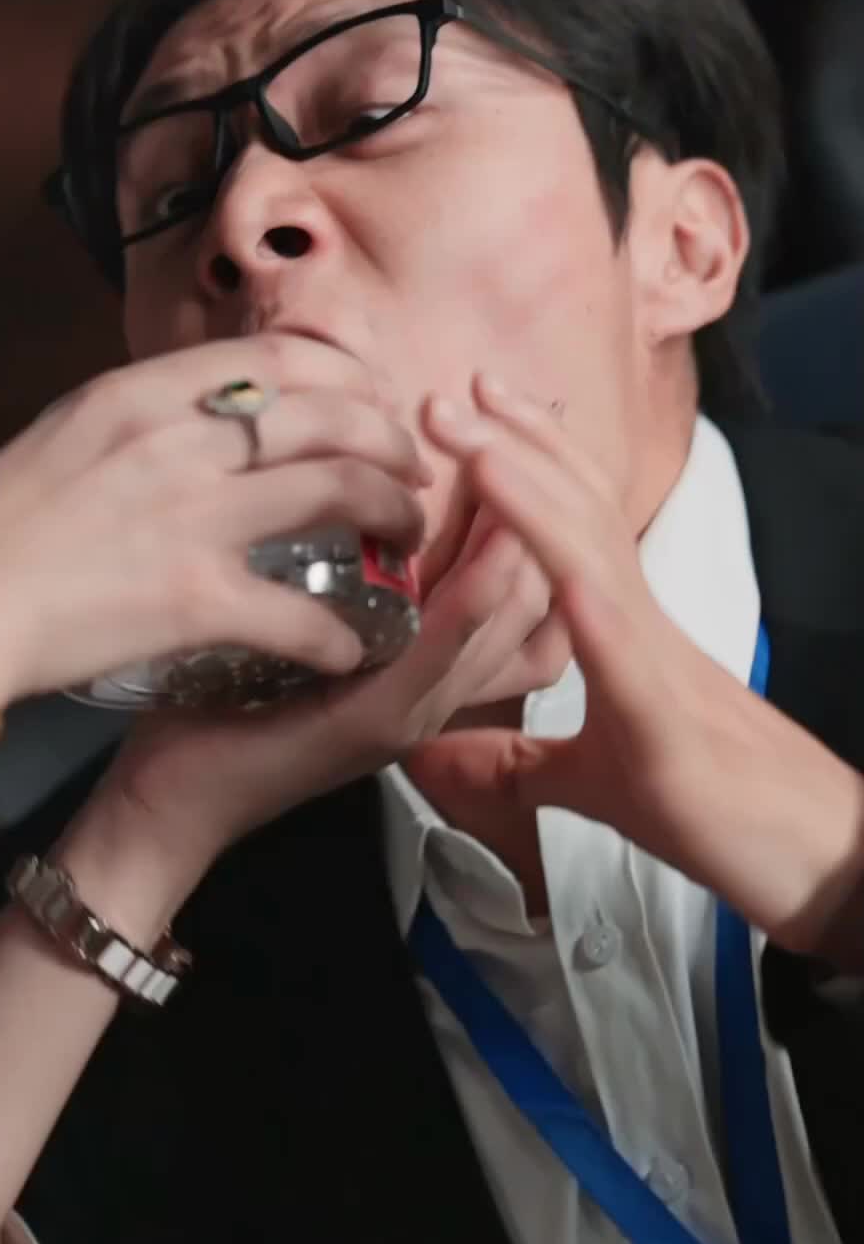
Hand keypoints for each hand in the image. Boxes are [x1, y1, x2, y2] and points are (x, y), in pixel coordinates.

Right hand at [0, 334, 427, 708]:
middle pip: (334, 415)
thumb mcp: (71, 428)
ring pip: (341, 489)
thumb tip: (213, 406)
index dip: (351, 379)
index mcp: (149, 391)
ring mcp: (196, 516)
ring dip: (395, 512)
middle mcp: (184, 439)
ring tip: (409, 535)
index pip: (285, 358)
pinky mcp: (197, 599)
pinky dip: (345, 633)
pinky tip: (359, 645)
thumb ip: (149, 412)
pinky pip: (304, 614)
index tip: (372, 403)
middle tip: (413, 470)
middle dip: (393, 441)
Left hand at [60, 410, 571, 909]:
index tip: (526, 434)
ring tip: (533, 466)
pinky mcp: (381, 724)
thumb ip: (338, 559)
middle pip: (530, 594)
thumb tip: (342, 465)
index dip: (534, 511)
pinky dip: (477, 604)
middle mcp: (437, 685)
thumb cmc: (220, 699)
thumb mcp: (295, 611)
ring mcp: (414, 708)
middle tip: (540, 431)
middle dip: (544, 514)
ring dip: (523, 544)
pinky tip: (496, 554)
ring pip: (505, 621)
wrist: (171, 798)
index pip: (515, 581)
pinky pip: (445, 657)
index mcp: (426, 659)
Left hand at [424, 377, 863, 957]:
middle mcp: (641, 626)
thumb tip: (431, 758)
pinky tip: (552, 567)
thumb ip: (514, 763)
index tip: (473, 409)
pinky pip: (625, 654)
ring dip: (533, 493)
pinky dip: (588, 605)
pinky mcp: (666, 728)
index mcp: (623, 629)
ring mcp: (658, 667)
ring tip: (477, 438)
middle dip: (517, 443)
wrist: (812, 856)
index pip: (573, 523)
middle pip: (579, 512)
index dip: (526, 459)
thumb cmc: (712, 811)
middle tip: (454, 388)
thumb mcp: (587, 786)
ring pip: (594, 557)